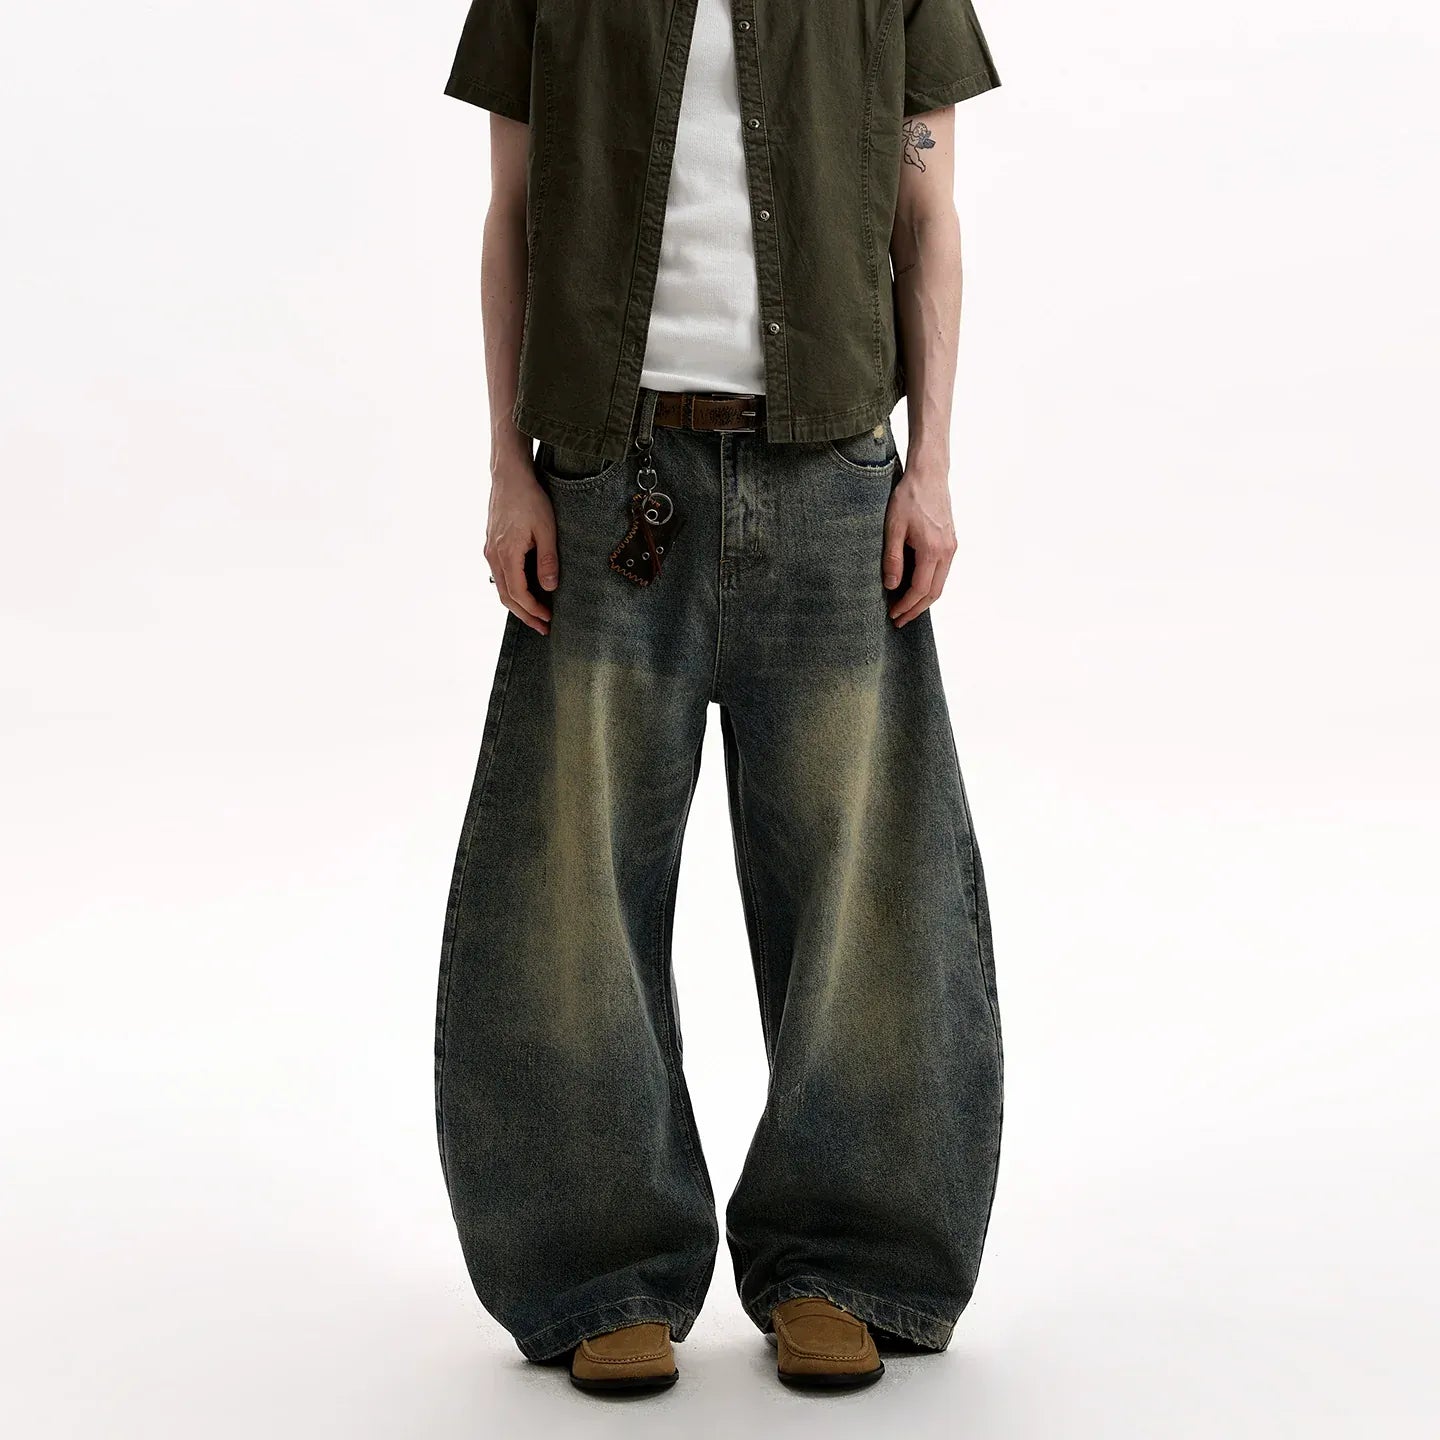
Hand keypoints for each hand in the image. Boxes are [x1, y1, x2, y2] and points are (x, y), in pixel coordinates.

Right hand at [485, 451, 559, 635]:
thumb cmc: (529, 498)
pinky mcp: (492, 544)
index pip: (518, 593)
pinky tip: (526, 591)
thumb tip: (549, 587)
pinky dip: (512, 589)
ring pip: (501, 587)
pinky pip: (500, 575)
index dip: (533, 610)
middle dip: (525, 615)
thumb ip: (547, 560)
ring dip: (518, 604)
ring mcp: (490, 550)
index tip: (549, 619)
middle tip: (543, 627)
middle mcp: (493, 555)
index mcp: (506, 553)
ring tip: (536, 614)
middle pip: (506, 596)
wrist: (509, 476)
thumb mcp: (546, 529)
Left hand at [882, 456, 956, 626]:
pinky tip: (916, 587)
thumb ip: (893, 558)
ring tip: (906, 608)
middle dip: (916, 609)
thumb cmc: (908, 497)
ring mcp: (951, 547)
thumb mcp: (893, 527)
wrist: (929, 475)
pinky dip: (930, 585)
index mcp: (932, 550)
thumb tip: (892, 585)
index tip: (893, 614)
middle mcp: (947, 552)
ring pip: (940, 584)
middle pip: (934, 592)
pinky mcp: (951, 542)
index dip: (906, 605)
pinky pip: (942, 572)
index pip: (919, 589)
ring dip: (923, 599)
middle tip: (899, 620)